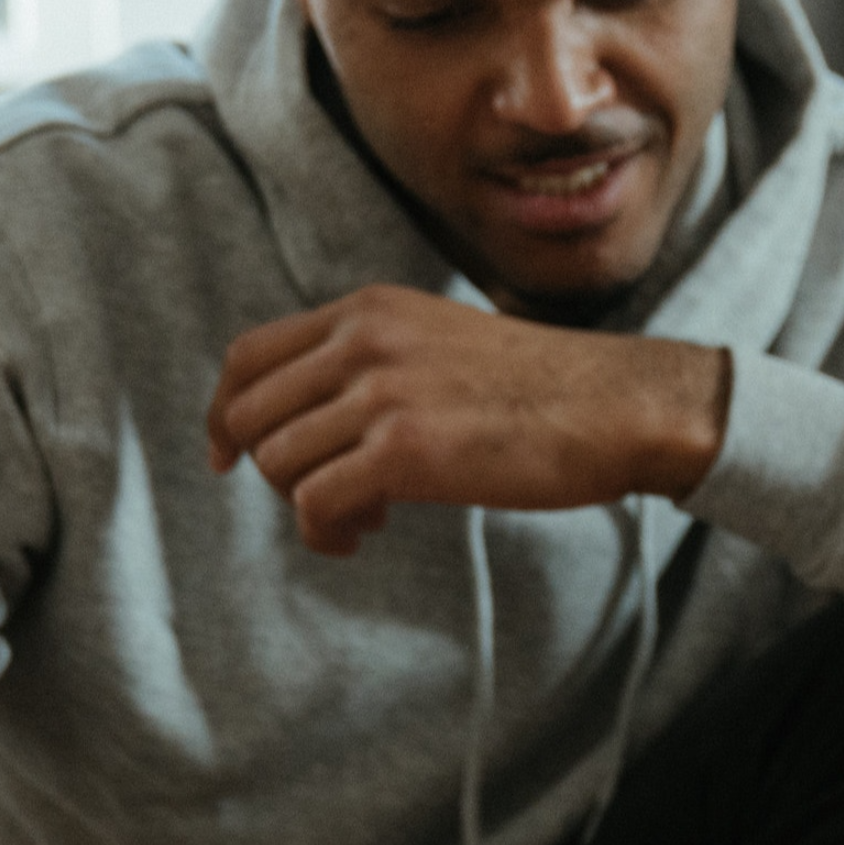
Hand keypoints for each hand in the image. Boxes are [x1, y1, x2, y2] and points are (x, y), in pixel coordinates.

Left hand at [206, 285, 730, 555]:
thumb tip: (317, 421)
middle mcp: (364, 340)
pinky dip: (327, 531)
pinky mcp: (406, 449)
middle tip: (322, 498)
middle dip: (269, 468)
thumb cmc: (544, 389)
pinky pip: (315, 502)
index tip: (229, 454)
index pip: (249, 355)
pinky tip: (364, 534)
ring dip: (306, 505)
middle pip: (251, 413)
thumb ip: (376, 361)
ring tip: (363, 517)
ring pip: (278, 462)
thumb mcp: (441, 342)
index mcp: (369, 310)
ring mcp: (382, 392)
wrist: (617, 405)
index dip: (226, 411)